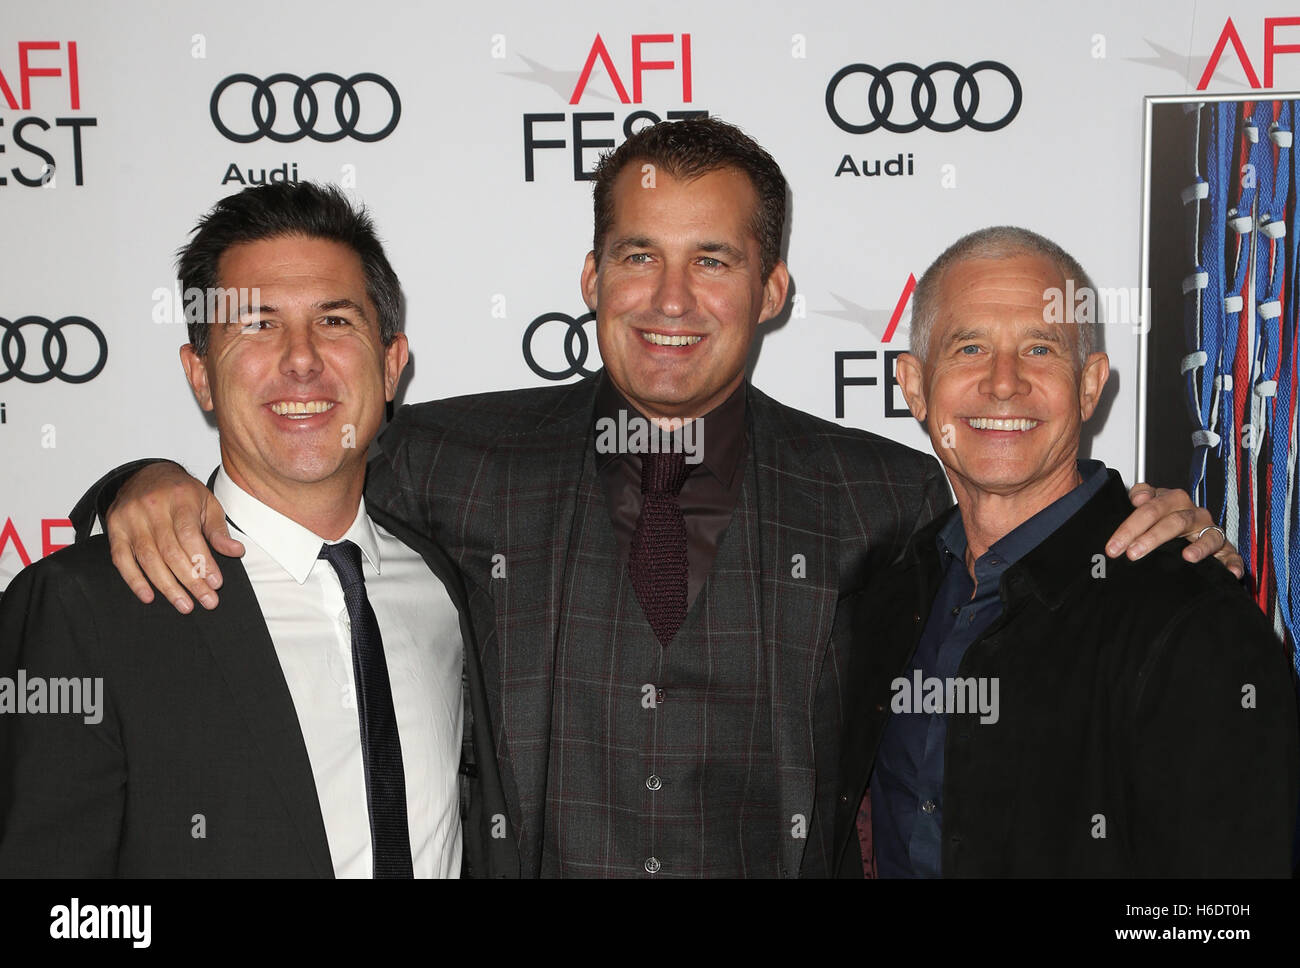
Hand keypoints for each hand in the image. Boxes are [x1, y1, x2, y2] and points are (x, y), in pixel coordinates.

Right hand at [105, 461, 242, 612]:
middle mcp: (152, 507)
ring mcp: (130, 518)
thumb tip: (236, 551)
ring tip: (184, 605)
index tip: (216, 583)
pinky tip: (149, 596)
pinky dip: (134, 580)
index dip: (203, 562)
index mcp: (179, 499)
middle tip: (206, 601)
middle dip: (190, 580)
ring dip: (167, 586)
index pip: (190, 536)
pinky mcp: (114, 529)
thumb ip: (218, 530)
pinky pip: (122, 559)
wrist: (147, 474)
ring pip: (148, 559)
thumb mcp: (207, 502)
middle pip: (170, 551)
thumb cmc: (182, 492)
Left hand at [1105, 484, 1243, 578]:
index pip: (1150, 508)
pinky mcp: (1225, 548)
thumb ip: (1142, 493)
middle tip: (1132, 554)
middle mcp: (1193, 513)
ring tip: (1187, 557)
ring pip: (1207, 535)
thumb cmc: (1165, 515)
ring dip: (1198, 547)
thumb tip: (1138, 497)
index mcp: (1173, 500)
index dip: (1130, 526)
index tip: (1114, 546)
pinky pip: (1232, 555)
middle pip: (1175, 521)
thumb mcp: (1150, 502)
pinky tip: (1229, 572)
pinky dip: (1232, 563)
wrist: (1190, 526)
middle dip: (1152, 538)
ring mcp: (1210, 530)